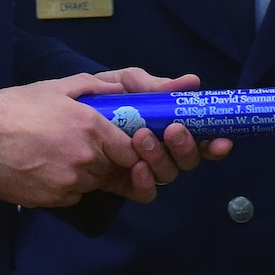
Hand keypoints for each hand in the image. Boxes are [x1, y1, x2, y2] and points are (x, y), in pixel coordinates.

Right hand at [0, 73, 158, 207]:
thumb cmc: (15, 108)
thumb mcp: (55, 88)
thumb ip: (92, 86)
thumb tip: (119, 89)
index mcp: (91, 128)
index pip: (129, 149)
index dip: (126, 148)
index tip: (116, 143)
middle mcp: (86, 158)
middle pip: (112, 167)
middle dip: (104, 159)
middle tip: (79, 145)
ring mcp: (69, 182)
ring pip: (92, 183)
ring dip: (85, 173)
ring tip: (58, 155)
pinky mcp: (52, 200)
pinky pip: (72, 196)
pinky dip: (66, 186)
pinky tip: (46, 170)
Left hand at [95, 68, 233, 183]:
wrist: (52, 120)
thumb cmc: (93, 97)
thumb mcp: (120, 82)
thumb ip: (149, 84)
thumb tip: (191, 82)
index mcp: (165, 124)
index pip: (199, 137)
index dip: (215, 143)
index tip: (222, 140)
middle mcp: (160, 149)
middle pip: (187, 159)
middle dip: (186, 146)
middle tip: (173, 129)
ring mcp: (142, 168)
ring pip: (168, 174)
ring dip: (161, 156)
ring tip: (142, 138)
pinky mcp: (122, 183)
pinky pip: (144, 192)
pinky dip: (145, 182)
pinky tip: (138, 167)